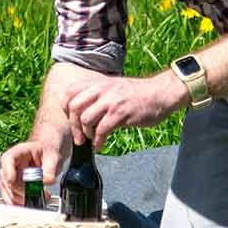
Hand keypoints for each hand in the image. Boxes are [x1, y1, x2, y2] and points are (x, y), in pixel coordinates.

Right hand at [0, 126, 69, 205]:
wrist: (46, 155)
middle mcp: (9, 166)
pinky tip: (35, 203)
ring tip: (43, 196)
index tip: (12, 180)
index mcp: (16, 153)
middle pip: (9, 182)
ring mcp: (8, 179)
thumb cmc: (46, 152)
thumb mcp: (52, 157)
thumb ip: (50, 169)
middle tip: (42, 192)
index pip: (7, 160)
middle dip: (25, 191)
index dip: (8, 171)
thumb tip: (47, 181)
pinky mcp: (12, 190)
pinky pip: (12, 201)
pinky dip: (23, 204)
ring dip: (26, 200)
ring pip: (10, 194)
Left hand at [65, 72, 185, 150]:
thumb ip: (99, 94)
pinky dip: (98, 141)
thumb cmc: (138, 93)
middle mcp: (103, 90)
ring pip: (85, 118)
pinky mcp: (121, 114)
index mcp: (99, 83)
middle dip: (73, 125)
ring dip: (86, 134)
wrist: (161, 93)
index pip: (70, 92)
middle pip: (74, 106)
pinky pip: (102, 130)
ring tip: (92, 140)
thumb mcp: (114, 87)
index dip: (66, 107)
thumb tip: (83, 109)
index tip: (71, 119)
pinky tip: (100, 145)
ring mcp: (111, 101)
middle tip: (79, 137)